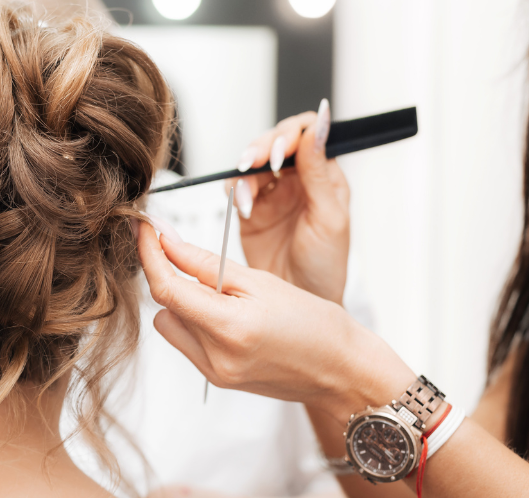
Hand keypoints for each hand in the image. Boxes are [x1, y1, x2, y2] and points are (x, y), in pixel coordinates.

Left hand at [137, 223, 413, 420]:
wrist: (342, 371)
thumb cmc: (315, 323)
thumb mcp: (262, 281)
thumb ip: (206, 263)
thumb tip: (165, 242)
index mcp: (229, 328)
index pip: (166, 287)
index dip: (149, 254)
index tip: (144, 230)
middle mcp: (215, 357)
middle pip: (163, 307)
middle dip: (173, 279)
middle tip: (201, 265)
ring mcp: (214, 373)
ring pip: (170, 326)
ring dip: (183, 304)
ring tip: (225, 297)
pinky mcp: (216, 380)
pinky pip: (187, 342)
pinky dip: (196, 322)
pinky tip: (228, 317)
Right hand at [228, 100, 350, 304]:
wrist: (301, 301)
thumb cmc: (325, 266)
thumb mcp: (329, 219)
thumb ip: (319, 175)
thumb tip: (316, 130)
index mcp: (324, 176)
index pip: (308, 135)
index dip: (291, 135)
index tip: (279, 154)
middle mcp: (297, 180)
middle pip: (275, 143)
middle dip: (261, 148)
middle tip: (252, 164)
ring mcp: (272, 194)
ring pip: (252, 163)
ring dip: (245, 172)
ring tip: (246, 196)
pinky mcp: (250, 211)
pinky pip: (236, 189)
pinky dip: (234, 192)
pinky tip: (241, 207)